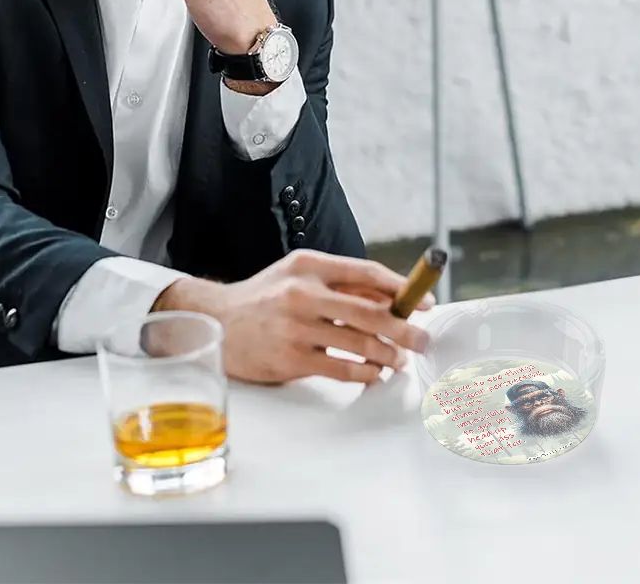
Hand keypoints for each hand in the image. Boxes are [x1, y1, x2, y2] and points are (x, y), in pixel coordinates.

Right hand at [154, 250, 433, 384]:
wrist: (215, 321)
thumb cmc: (266, 296)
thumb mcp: (300, 273)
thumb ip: (340, 281)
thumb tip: (390, 296)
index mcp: (311, 265)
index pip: (367, 273)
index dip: (401, 288)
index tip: (423, 301)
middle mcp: (304, 293)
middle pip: (369, 311)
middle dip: (404, 328)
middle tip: (423, 339)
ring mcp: (296, 327)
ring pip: (358, 343)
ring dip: (388, 355)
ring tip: (400, 360)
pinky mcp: (290, 359)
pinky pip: (339, 368)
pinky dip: (364, 373)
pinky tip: (375, 374)